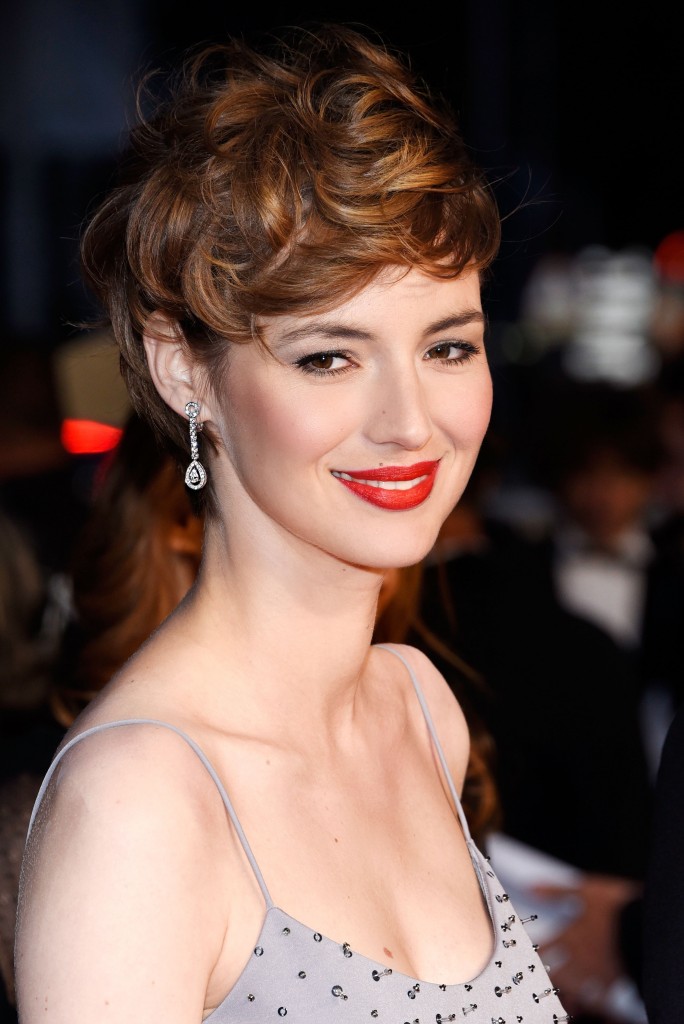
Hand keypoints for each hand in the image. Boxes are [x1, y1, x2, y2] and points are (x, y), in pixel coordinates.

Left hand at [534, 874, 641, 1018]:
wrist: (646, 927)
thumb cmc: (615, 907)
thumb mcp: (585, 891)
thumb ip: (557, 892)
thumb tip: (530, 888)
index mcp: (571, 936)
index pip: (544, 947)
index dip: (532, 950)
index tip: (523, 952)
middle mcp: (581, 959)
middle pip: (557, 974)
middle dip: (548, 975)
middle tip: (540, 977)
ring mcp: (598, 973)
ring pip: (577, 989)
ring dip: (569, 989)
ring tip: (564, 991)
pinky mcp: (617, 982)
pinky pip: (601, 996)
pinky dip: (595, 997)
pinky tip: (594, 997)